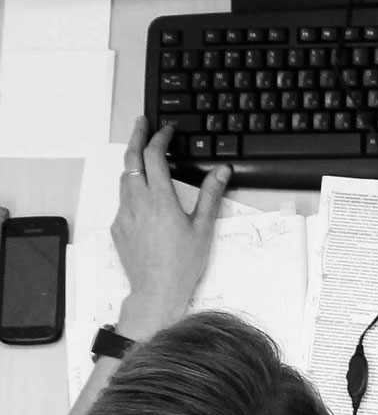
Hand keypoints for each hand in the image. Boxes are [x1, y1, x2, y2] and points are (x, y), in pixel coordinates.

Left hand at [111, 117, 230, 336]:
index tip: (166, 130)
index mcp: (160, 199)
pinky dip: (132, 191)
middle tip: (142, 123)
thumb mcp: (203, 228)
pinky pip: (122, 201)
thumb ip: (211, 195)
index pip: (154, 155)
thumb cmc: (182, 264)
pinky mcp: (118, 228)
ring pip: (124, 178)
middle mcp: (138, 202)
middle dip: (136, 136)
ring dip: (133, 163)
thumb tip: (221, 171)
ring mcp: (124, 214)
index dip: (159, 137)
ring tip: (143, 158)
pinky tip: (144, 200)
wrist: (156, 292)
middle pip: (131, 158)